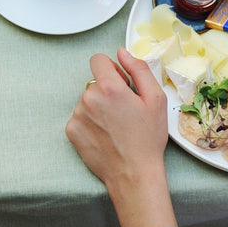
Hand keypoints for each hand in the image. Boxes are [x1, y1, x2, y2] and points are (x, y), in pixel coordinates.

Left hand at [66, 50, 168, 207]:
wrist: (133, 173)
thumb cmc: (147, 139)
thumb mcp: (156, 99)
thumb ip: (139, 69)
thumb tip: (122, 52)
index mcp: (109, 87)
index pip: (98, 60)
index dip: (111, 69)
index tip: (120, 83)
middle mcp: (88, 98)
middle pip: (94, 82)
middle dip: (107, 91)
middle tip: (124, 111)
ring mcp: (77, 115)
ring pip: (87, 100)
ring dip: (98, 107)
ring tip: (115, 126)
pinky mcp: (71, 131)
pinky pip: (79, 117)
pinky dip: (90, 122)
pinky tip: (105, 135)